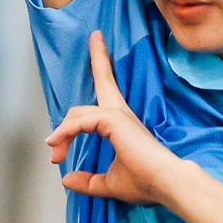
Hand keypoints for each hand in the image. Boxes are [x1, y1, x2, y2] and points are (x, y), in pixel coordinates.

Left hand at [48, 32, 182, 204]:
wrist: (167, 185)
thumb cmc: (147, 183)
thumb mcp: (110, 183)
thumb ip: (89, 181)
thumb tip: (68, 179)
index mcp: (123, 124)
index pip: (109, 94)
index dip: (103, 73)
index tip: (99, 58)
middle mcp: (121, 114)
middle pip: (103, 80)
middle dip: (98, 59)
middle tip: (95, 37)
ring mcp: (118, 116)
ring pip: (79, 113)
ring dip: (62, 134)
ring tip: (55, 154)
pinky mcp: (114, 121)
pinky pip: (81, 122)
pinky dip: (65, 133)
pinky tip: (57, 146)